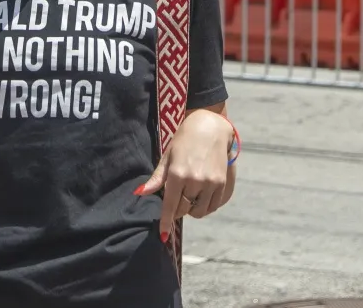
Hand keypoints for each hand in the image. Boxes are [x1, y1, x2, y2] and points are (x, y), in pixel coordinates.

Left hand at [139, 110, 234, 239]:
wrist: (211, 127)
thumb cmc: (184, 140)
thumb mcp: (167, 156)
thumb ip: (157, 178)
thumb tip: (140, 193)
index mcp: (177, 174)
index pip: (170, 206)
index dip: (165, 222)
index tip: (163, 235)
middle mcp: (195, 181)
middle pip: (183, 210)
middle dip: (178, 210)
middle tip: (176, 198)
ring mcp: (210, 183)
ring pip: (199, 211)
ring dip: (192, 209)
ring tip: (190, 195)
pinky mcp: (222, 184)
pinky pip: (212, 206)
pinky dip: (206, 206)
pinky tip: (201, 195)